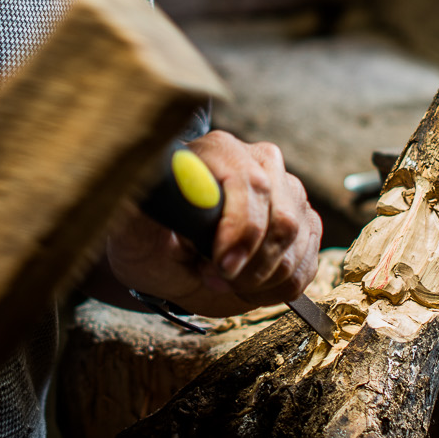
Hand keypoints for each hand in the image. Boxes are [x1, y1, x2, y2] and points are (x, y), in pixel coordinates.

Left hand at [106, 131, 322, 317]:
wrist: (167, 259)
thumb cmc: (147, 238)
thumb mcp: (132, 224)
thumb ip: (147, 204)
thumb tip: (163, 184)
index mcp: (218, 150)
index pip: (250, 183)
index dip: (241, 229)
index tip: (222, 266)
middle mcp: (259, 162)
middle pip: (283, 218)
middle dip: (251, 264)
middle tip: (216, 280)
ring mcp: (287, 192)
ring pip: (297, 244)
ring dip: (260, 278)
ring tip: (224, 281)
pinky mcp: (303, 222)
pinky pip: (307, 263)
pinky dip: (277, 287)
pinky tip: (246, 285)